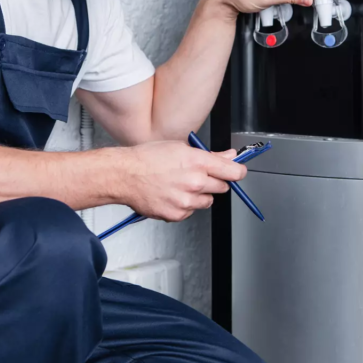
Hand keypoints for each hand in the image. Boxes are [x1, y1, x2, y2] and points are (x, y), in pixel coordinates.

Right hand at [118, 142, 245, 221]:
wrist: (124, 175)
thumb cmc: (147, 158)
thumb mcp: (180, 147)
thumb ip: (209, 155)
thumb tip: (229, 156)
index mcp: (198, 162)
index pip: (233, 172)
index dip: (238, 171)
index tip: (237, 172)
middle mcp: (195, 182)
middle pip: (222, 187)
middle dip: (214, 182)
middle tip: (197, 176)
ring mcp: (186, 200)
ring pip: (207, 201)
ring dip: (200, 195)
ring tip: (180, 185)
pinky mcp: (177, 214)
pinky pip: (191, 211)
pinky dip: (185, 205)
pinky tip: (171, 194)